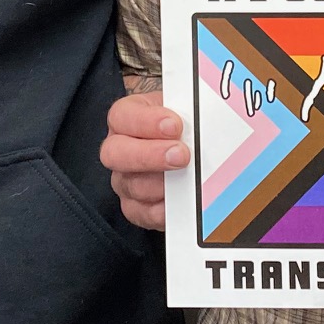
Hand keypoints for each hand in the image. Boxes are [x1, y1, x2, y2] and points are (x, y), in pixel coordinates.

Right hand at [101, 88, 188, 230]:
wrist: (194, 150)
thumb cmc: (185, 127)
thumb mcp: (186, 110)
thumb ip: (190, 111)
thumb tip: (208, 115)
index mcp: (128, 117)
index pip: (122, 116)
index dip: (145, 121)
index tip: (174, 125)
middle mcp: (120, 149)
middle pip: (115, 153)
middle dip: (149, 155)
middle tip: (181, 155)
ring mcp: (125, 180)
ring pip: (132, 186)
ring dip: (162, 184)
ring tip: (188, 179)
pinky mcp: (136, 207)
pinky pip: (143, 213)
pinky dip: (164, 210)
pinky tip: (183, 201)